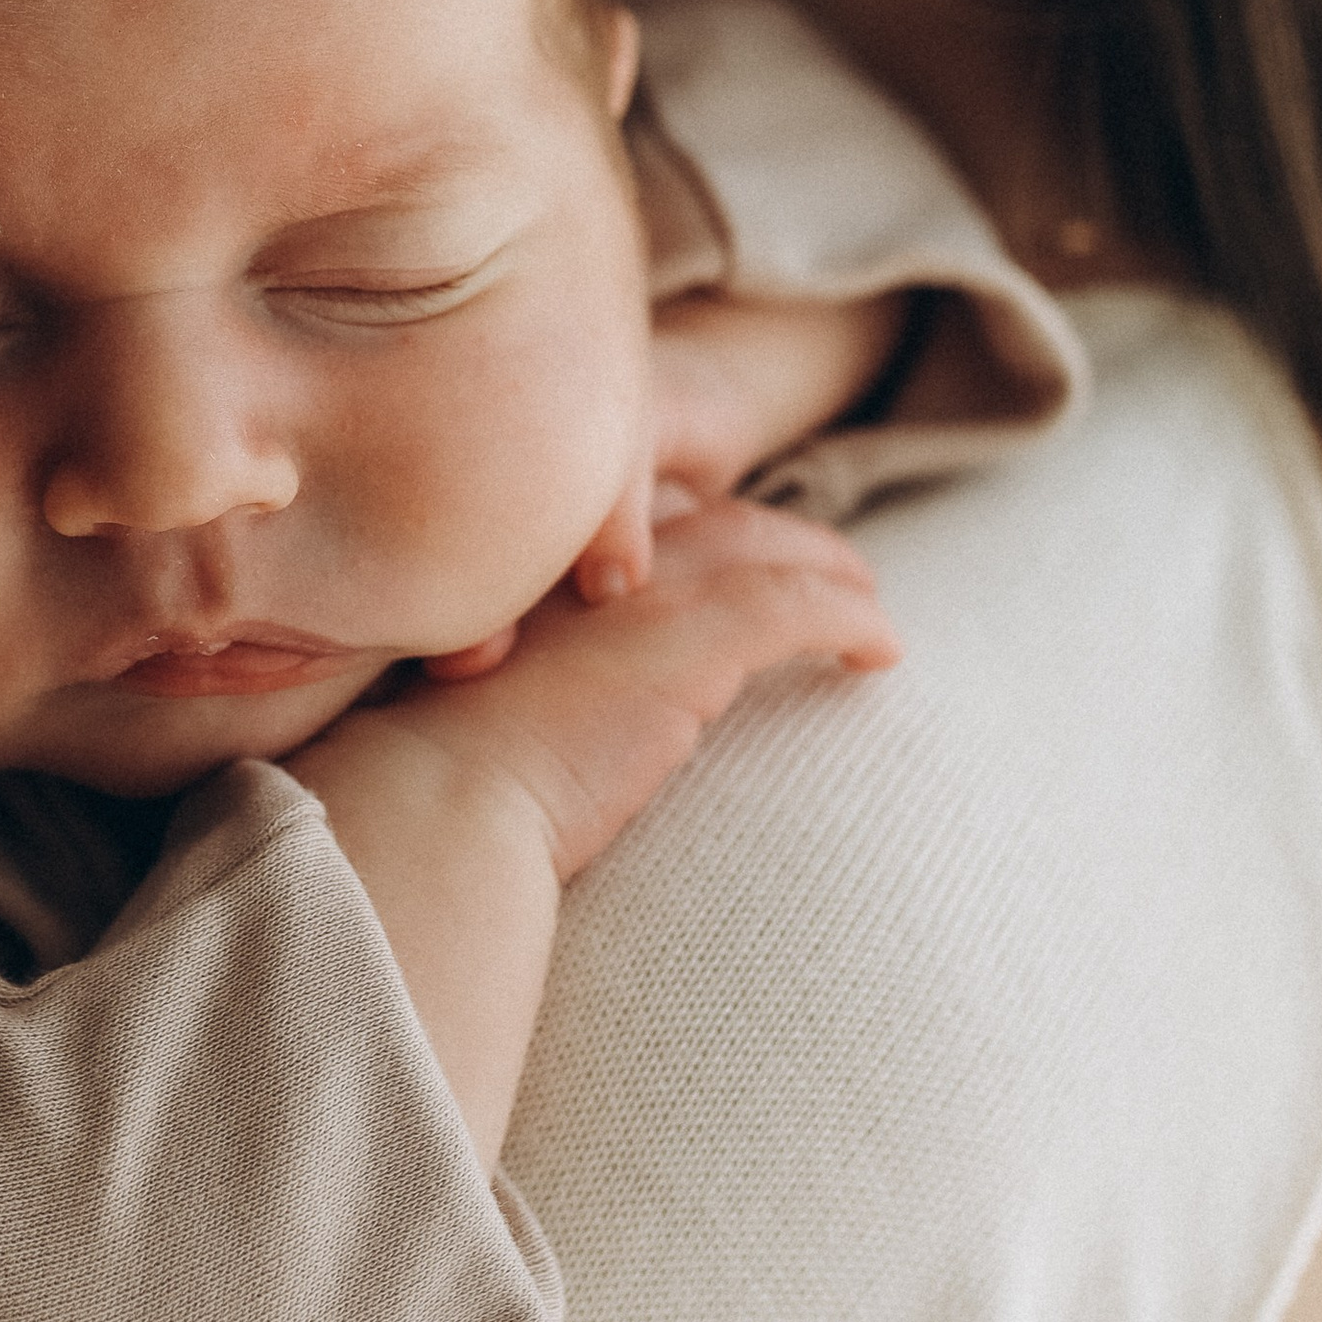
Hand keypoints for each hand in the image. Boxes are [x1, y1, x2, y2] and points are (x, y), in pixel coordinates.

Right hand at [381, 498, 899, 884]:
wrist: (439, 800)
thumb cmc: (438, 780)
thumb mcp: (472, 705)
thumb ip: (522, 681)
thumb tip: (545, 718)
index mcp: (540, 563)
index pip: (645, 521)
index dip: (703, 534)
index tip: (737, 565)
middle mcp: (595, 556)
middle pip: (718, 520)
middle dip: (782, 540)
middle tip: (831, 571)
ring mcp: (644, 589)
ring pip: (771, 551)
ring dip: (831, 571)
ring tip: (869, 602)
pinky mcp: (693, 637)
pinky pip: (802, 610)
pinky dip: (852, 620)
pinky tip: (882, 651)